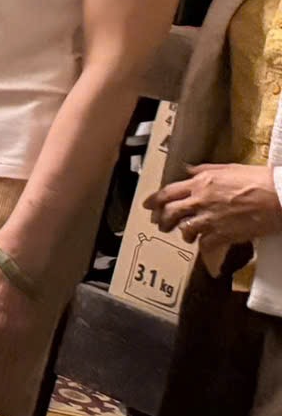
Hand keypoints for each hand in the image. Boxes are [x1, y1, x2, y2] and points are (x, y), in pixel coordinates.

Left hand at [147, 164, 281, 254]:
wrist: (279, 196)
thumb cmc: (258, 179)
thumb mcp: (228, 168)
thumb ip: (204, 170)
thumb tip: (188, 170)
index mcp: (200, 182)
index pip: (168, 192)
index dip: (154, 200)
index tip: (147, 205)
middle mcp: (200, 200)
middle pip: (170, 212)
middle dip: (162, 220)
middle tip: (160, 224)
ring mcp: (211, 219)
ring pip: (184, 229)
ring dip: (182, 233)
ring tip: (184, 236)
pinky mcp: (224, 234)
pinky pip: (204, 244)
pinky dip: (202, 246)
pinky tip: (203, 246)